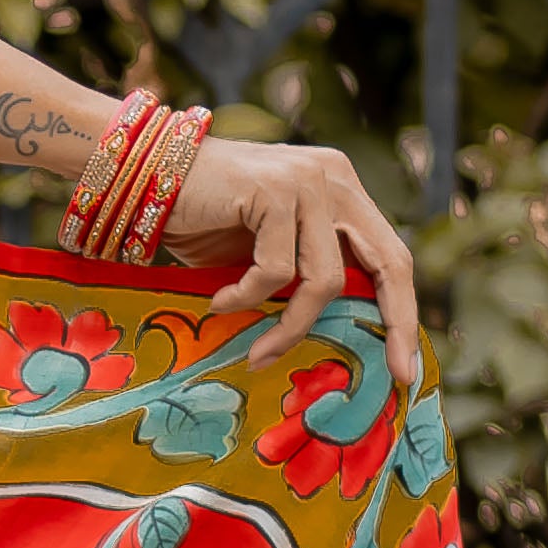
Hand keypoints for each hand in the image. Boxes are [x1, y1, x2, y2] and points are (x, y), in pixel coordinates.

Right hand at [164, 130, 421, 391]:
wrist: (143, 173)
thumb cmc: (203, 219)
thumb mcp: (268, 252)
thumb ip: (305, 276)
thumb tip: (341, 338)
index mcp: (342, 189)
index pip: (390, 254)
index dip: (403, 310)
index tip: (403, 364)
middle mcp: (334, 178)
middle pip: (388, 262)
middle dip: (396, 322)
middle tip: (394, 373)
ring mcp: (307, 180)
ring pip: (325, 278)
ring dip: (289, 325)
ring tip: (257, 350)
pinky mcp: (275, 189)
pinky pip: (275, 270)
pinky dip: (245, 297)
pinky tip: (217, 301)